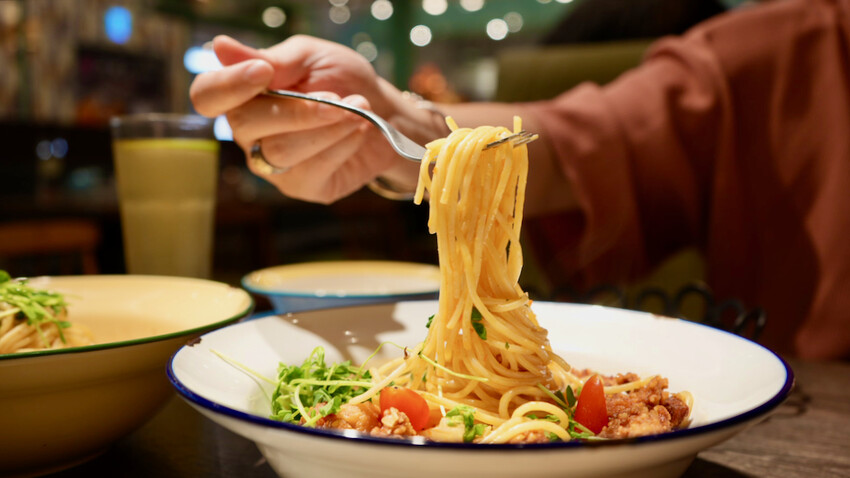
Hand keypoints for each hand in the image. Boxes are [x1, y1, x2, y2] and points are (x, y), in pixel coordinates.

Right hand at [190, 35, 417, 202]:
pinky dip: (342, 144)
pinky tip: (360, 129)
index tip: (264, 73)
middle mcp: (249, 134)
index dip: (228, 86)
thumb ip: (272, 59)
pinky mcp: (303, 186)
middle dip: (299, 109)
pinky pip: (312, 169)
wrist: (386, 113)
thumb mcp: (311, 57)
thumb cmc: (343, 80)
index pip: (207, 96)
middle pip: (245, 125)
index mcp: (242, 96)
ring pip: (281, 150)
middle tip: (339, 97)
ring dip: (327, 126)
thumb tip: (219, 46)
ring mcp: (272, 165)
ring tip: (358, 109)